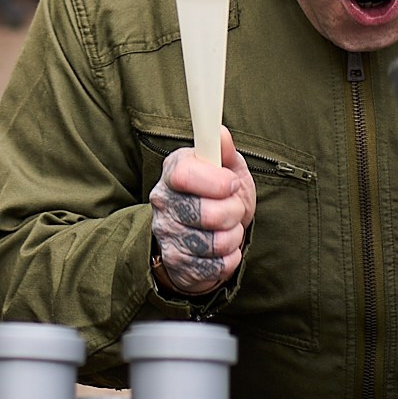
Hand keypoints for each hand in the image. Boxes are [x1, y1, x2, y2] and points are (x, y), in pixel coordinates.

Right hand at [148, 130, 255, 296]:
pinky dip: (229, 258)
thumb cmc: (216, 198)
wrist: (201, 239)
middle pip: (207, 213)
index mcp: (173, 172)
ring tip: (228, 229)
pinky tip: (222, 249)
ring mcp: (168, 234)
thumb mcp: (226, 170)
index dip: (216, 181)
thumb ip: (224, 151)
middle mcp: (163, 202)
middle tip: (234, 208)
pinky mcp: (177, 263)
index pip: (185, 174)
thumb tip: (220, 132)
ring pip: (216, 242)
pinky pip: (217, 265)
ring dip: (233, 236)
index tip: (231, 184)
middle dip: (233, 212)